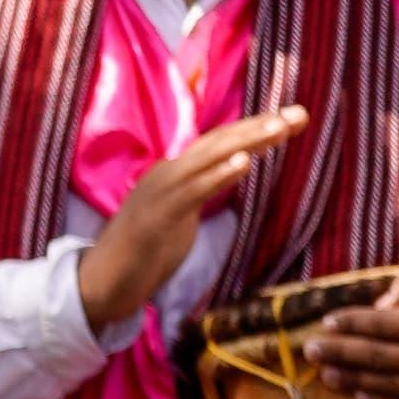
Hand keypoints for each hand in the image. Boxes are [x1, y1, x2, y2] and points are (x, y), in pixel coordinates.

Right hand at [79, 107, 307, 336]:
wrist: (99, 283)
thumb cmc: (141, 254)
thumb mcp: (179, 215)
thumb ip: (201, 190)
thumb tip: (230, 170)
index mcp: (174, 174)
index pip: (219, 143)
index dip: (255, 129)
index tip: (293, 118)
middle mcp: (166, 174)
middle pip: (217, 142)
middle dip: (259, 126)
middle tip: (300, 114)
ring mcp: (159, 193)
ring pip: (206, 159)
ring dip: (245, 141)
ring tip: (279, 127)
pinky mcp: (156, 217)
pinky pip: (192, 191)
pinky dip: (218, 174)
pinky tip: (243, 162)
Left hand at [307, 261, 398, 398]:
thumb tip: (383, 301)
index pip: (382, 325)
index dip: (350, 324)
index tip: (327, 323)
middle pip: (376, 358)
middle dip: (338, 353)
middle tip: (309, 351)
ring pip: (388, 386)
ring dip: (353, 381)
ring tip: (327, 375)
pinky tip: (362, 396)